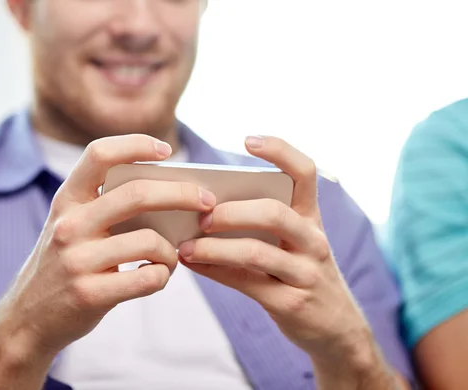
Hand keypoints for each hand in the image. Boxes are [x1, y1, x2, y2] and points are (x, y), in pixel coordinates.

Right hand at [0, 134, 216, 356]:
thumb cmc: (63, 267)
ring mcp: (77, 260)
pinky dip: (162, 276)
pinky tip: (156, 277)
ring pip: (149, 241)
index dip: (135, 144)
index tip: (166, 150)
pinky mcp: (89, 294)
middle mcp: (69, 224)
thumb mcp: (71, 228)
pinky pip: (147, 279)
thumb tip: (169, 195)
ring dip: (172, 250)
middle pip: (138, 194)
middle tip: (206, 201)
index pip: (99, 154)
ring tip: (172, 256)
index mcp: (67, 200)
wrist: (27, 320)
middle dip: (183, 194)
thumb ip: (104, 208)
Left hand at [178, 136, 378, 367]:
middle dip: (231, 211)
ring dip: (213, 247)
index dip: (280, 151)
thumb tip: (201, 207)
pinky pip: (245, 282)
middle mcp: (313, 241)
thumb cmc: (301, 273)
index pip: (306, 173)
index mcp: (311, 218)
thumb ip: (261, 225)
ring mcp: (305, 273)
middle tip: (202, 216)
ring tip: (185, 247)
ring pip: (255, 251)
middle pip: (273, 212)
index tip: (247, 140)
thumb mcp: (295, 244)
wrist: (337, 328)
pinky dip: (213, 271)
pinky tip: (191, 264)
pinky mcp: (291, 303)